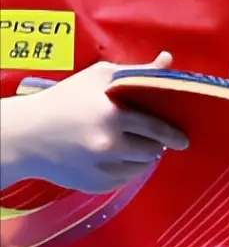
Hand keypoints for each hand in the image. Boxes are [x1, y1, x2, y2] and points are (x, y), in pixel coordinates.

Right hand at [11, 52, 187, 192]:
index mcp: (113, 115)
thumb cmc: (64, 98)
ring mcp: (101, 169)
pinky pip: (124, 180)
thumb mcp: (100, 76)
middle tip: (148, 135)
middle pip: (152, 150)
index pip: (157, 128)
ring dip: (142, 156)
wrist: (27, 135)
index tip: (183, 139)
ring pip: (140, 167)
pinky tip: (115, 156)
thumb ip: (138, 71)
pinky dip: (125, 169)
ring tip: (130, 143)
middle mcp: (110, 145)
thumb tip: (168, 61)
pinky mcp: (94, 185)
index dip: (174, 134)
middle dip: (155, 143)